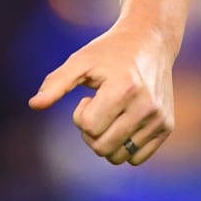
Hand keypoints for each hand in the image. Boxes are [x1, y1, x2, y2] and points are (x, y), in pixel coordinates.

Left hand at [29, 21, 177, 165]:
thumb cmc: (109, 52)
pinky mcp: (167, 126)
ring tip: (112, 114)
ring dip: (107, 141)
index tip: (88, 97)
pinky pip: (137, 158)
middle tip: (98, 107)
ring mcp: (159, 118)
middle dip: (91, 132)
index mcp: (125, 87)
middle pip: (102, 147)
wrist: (150, 41)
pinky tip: (125, 121)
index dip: (81, 115)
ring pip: (119, 158)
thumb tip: (33, 105)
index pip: (90, 128)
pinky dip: (125, 146)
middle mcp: (146, 106)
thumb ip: (56, 83)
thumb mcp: (80, 61)